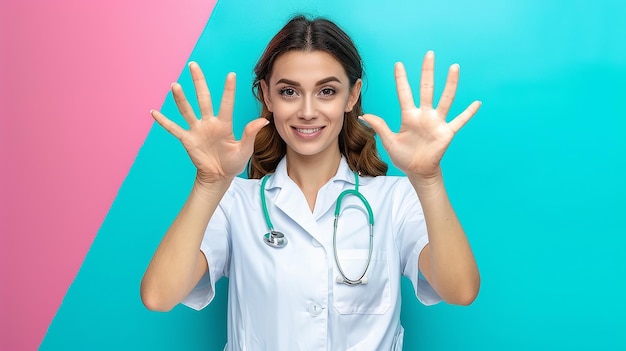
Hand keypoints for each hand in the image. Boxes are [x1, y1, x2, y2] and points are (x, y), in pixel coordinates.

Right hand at [150, 62, 267, 184]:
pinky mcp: (187, 139)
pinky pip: (173, 129)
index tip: (231, 74)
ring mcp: (197, 130)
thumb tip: (263, 121)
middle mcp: (209, 123)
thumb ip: (250, 134)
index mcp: (224, 124)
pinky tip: (154, 112)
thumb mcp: (245, 150)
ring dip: (180, 99)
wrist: (219, 176)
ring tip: (175, 85)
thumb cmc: (234, 162)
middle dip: (198, 82)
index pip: (226, 104)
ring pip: (187, 110)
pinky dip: (163, 121)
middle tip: (193, 65)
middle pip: (203, 98)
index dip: (228, 90)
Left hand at [361, 51, 480, 179]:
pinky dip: (468, 113)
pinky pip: (460, 121)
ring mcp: (436, 122)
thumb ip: (380, 127)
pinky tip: (477, 103)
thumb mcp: (389, 142)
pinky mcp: (446, 132)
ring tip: (454, 68)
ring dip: (450, 84)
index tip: (398, 64)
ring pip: (445, 99)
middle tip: (429, 54)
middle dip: (427, 72)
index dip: (401, 79)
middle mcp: (424, 115)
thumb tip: (364, 115)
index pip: (404, 93)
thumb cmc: (404, 156)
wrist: (418, 171)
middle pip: (427, 89)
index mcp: (409, 116)